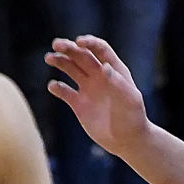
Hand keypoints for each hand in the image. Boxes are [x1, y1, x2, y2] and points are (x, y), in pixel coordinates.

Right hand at [45, 35, 149, 157]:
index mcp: (113, 69)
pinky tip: (53, 86)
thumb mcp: (130, 100)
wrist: (128, 141)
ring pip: (70, 68)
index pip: (100, 49)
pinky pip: (65, 91)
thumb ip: (118, 83)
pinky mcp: (79, 104)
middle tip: (56, 45)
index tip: (78, 42)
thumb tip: (104, 66)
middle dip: (69, 48)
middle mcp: (98, 75)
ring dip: (59, 61)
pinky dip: (57, 87)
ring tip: (49, 58)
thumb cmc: (134, 118)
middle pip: (81, 55)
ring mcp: (87, 88)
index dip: (89, 42)